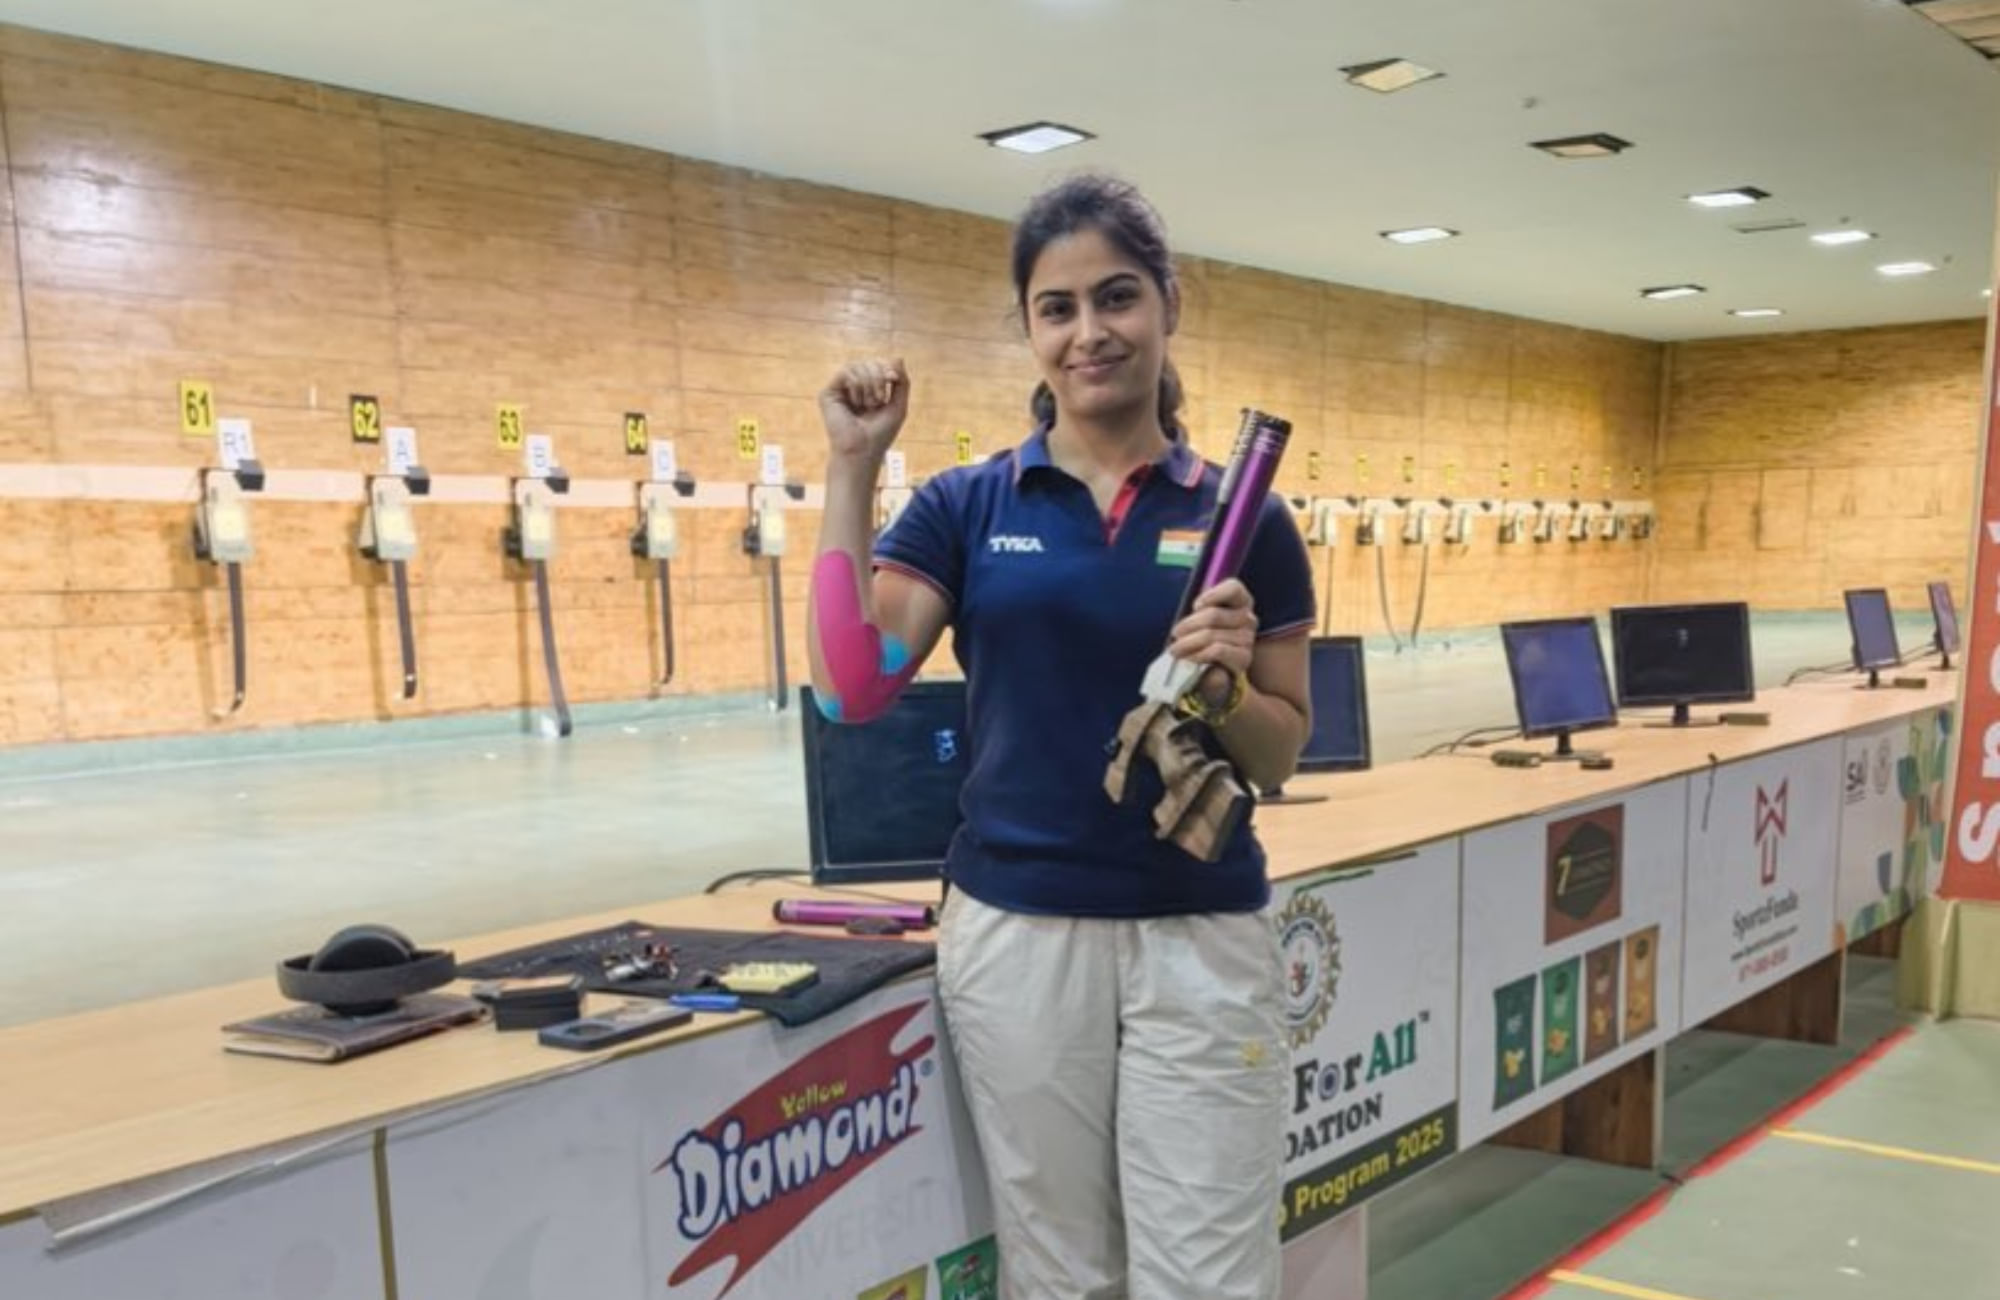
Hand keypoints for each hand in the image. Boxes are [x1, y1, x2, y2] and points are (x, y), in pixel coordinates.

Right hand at [819, 358, 909, 463]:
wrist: (862, 451)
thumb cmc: (880, 433)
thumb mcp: (898, 405)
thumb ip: (902, 381)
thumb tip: (898, 357)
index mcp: (869, 390)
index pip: (878, 365)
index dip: (887, 366)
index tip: (893, 378)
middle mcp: (853, 388)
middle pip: (869, 362)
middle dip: (879, 376)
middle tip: (880, 399)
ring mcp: (840, 390)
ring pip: (857, 365)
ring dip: (870, 383)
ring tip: (870, 404)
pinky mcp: (828, 393)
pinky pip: (846, 372)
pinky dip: (857, 385)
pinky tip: (858, 403)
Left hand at [1169, 579, 1256, 704]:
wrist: (1212, 671)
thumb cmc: (1203, 639)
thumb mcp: (1200, 620)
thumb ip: (1199, 611)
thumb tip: (1193, 614)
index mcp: (1240, 602)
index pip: (1234, 588)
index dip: (1213, 594)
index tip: (1195, 606)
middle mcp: (1248, 619)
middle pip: (1213, 615)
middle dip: (1189, 625)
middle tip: (1175, 634)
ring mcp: (1248, 639)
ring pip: (1211, 635)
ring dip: (1188, 644)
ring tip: (1175, 650)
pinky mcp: (1244, 658)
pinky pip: (1217, 651)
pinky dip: (1199, 654)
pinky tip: (1189, 659)